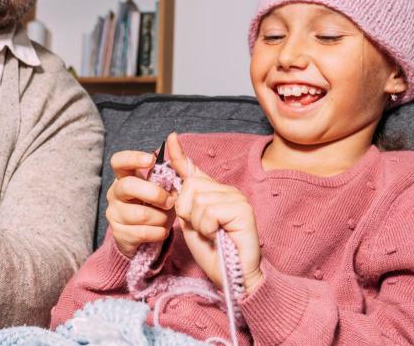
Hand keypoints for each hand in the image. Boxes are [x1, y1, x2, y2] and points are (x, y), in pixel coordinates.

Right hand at [106, 142, 176, 258]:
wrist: (149, 235)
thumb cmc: (157, 205)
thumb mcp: (166, 186)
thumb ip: (172, 164)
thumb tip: (173, 136)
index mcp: (125, 177)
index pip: (118, 161)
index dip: (133, 158)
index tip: (150, 160)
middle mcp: (115, 193)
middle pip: (128, 186)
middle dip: (154, 193)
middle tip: (170, 201)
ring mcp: (114, 213)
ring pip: (139, 214)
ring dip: (160, 218)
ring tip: (166, 219)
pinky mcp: (119, 234)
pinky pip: (142, 233)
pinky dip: (158, 233)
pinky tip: (161, 231)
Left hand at [167, 133, 263, 291]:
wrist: (234, 276)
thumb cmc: (213, 252)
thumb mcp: (191, 223)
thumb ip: (185, 200)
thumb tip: (176, 176)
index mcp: (213, 192)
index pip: (192, 169)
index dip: (179, 155)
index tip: (170, 137)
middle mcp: (226, 190)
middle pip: (189, 186)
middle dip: (187, 211)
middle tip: (202, 229)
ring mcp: (236, 197)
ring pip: (198, 199)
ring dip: (198, 223)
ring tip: (212, 234)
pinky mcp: (242, 209)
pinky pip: (209, 210)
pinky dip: (208, 226)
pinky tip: (219, 234)